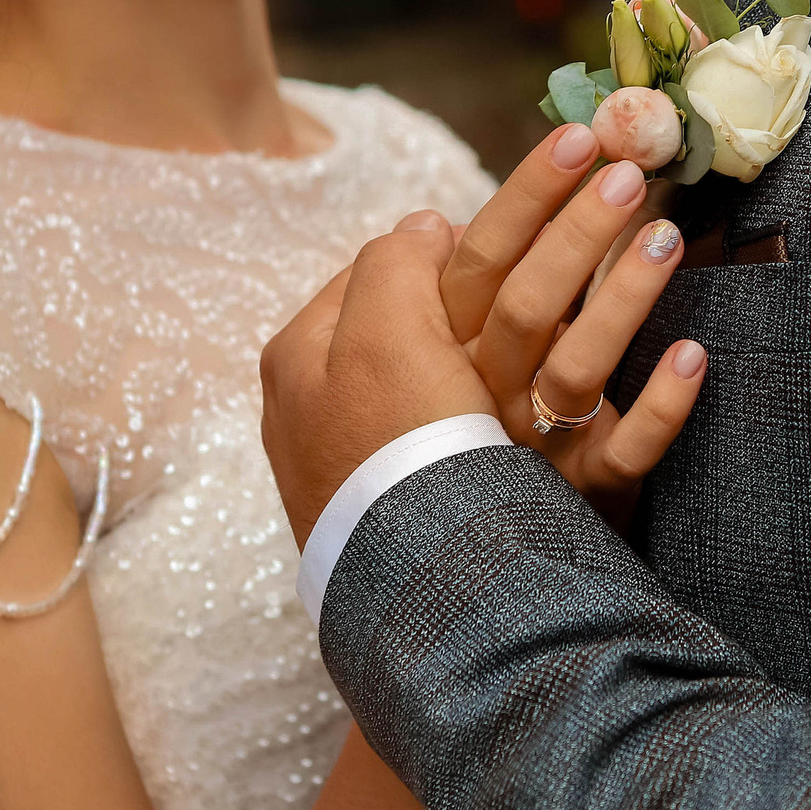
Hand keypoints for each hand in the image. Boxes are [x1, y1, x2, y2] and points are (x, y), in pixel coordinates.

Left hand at [260, 216, 495, 546]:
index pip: (373, 270)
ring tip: (517, 371)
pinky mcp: (378, 507)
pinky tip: (496, 428)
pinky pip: (427, 439)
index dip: (440, 255)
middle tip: (512, 315)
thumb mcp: (388, 330)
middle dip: (448, 311)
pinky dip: (462, 422)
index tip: (499, 259)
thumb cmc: (397, 448)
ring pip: (412, 380)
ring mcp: (337, 460)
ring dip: (462, 366)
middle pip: (391, 326)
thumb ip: (395, 261)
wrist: (419, 584)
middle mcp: (301, 406)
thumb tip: (420, 225)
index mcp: (293, 354)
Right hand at [441, 125, 708, 529]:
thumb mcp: (427, 359)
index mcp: (444, 350)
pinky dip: (659, 406)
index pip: (481, 258)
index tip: (578, 137)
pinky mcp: (582, 495)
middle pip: (526, 303)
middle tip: (628, 171)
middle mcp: (484, 395)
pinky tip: (695, 355)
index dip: (528, 196)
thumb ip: (437, 293)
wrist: (454, 564)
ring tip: (667, 237)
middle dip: (577, 231)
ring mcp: (532, 447)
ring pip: (576, 369)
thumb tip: (433, 221)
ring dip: (623, 300)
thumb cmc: (452, 431)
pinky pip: (624, 453)